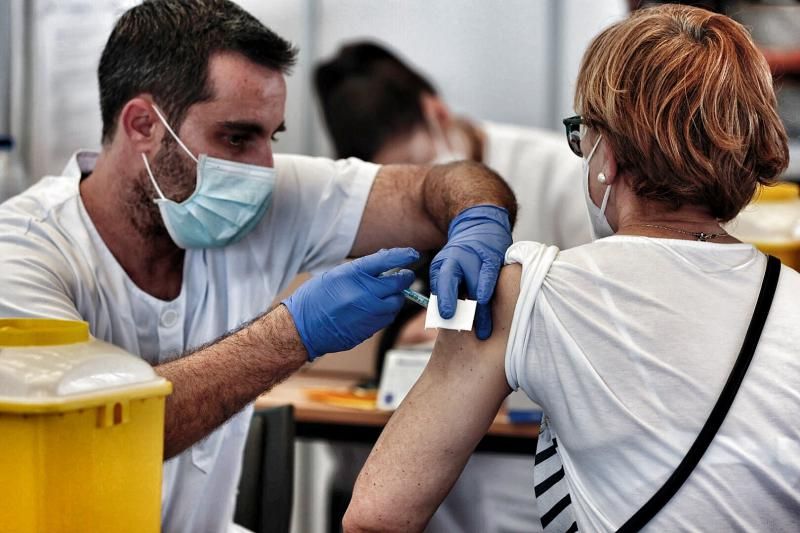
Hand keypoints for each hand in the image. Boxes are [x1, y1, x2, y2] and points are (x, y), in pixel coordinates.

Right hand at [283, 248, 418, 359]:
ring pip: (397, 302)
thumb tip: (384, 260)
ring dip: (397, 296)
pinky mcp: (371, 329)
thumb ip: (361, 269)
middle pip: (399, 282)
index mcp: (354, 274)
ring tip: (387, 293)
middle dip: (405, 277)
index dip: (404, 255)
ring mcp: (370, 312)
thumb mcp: (335, 274)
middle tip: (404, 275)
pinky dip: (388, 310)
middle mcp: (365, 292)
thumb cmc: (315, 299)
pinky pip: (389, 317)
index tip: (413, 254)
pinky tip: (379, 307)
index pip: (388, 260)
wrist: (303, 328)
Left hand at [429, 205, 511, 339]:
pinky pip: (490, 275)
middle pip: (458, 283)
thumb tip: (445, 318)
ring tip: (484, 331)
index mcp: (443, 264)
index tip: (447, 316)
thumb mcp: (446, 269)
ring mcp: (476, 257)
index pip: (442, 282)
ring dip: (480, 309)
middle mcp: (458, 258)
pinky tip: (487, 300)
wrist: (480, 227)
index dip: (445, 299)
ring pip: (477, 285)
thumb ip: (444, 291)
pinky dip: (488, 288)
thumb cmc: (462, 258)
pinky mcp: (493, 256)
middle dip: (460, 306)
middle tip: (464, 327)